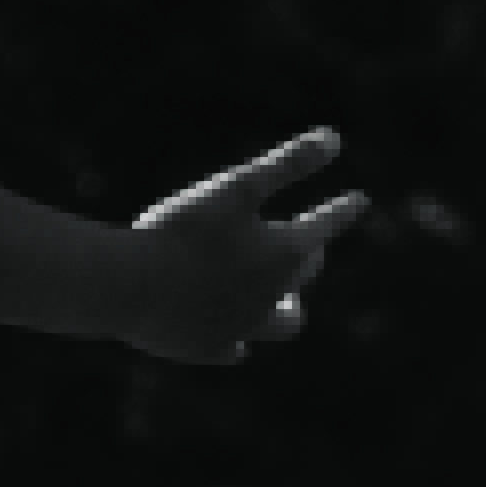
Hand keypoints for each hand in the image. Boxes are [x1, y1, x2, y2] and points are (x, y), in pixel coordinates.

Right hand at [111, 127, 365, 368]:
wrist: (127, 286)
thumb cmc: (181, 230)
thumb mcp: (236, 186)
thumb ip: (287, 163)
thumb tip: (335, 137)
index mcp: (286, 254)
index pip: (326, 226)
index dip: (342, 210)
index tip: (358, 200)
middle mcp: (273, 295)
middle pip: (302, 276)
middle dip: (306, 260)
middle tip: (305, 249)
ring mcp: (242, 327)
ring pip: (279, 324)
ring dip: (283, 310)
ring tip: (281, 303)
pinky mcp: (207, 349)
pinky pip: (233, 348)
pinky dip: (236, 339)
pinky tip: (233, 338)